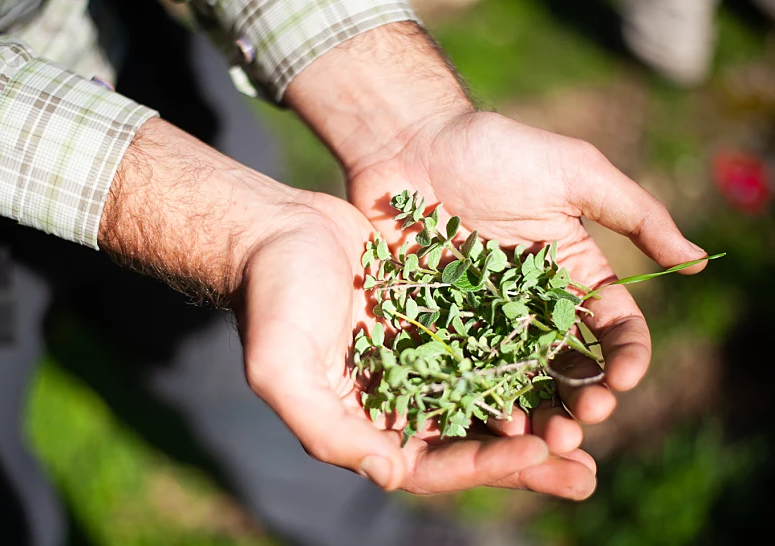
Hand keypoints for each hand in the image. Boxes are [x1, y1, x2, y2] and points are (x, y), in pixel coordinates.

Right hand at [100, 118, 596, 498]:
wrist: (275, 231)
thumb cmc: (270, 302)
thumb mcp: (282, 370)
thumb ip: (326, 429)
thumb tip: (389, 474)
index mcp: (366, 425)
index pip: (433, 465)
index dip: (485, 467)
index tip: (538, 455)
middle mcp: (399, 399)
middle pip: (471, 441)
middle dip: (529, 459)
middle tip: (585, 472)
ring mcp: (421, 357)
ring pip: (488, 393)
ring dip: (537, 409)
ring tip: (592, 416)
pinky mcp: (436, 316)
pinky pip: (488, 339)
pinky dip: (523, 350)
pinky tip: (564, 349)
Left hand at [286, 22, 707, 460]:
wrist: (412, 142)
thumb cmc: (495, 150)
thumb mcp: (576, 172)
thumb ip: (636, 215)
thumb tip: (699, 262)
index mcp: (573, 271)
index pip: (614, 324)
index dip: (626, 354)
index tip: (623, 376)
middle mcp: (533, 303)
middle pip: (570, 362)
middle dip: (585, 394)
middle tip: (587, 416)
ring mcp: (485, 316)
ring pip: (520, 376)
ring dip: (538, 408)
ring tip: (544, 435)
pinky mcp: (439, 321)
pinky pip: (463, 366)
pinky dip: (478, 393)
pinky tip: (489, 418)